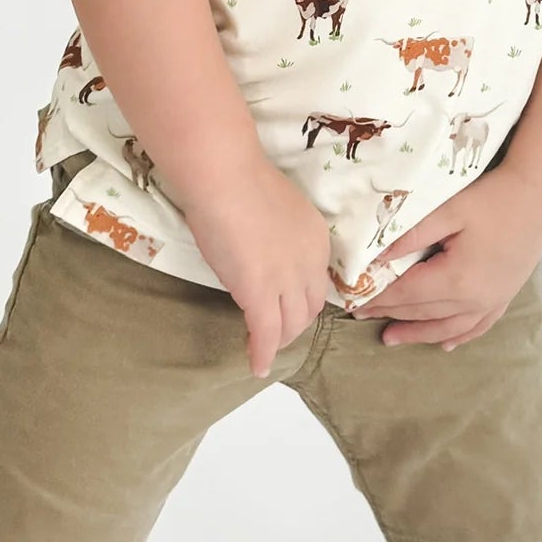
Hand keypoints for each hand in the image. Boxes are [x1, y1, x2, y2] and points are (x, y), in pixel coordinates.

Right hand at [182, 158, 334, 379]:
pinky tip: (256, 365)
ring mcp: (287, 281)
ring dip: (278, 341)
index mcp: (316, 238)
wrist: (225, 176)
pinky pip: (266, 335)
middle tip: (276, 332)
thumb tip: (262, 251)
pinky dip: (262, 354)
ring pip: (290, 325)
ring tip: (264, 349)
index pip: (316, 283)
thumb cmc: (240, 180)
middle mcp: (310, 262)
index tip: (286, 306)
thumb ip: (277, 235)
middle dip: (294, 325)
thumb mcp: (275, 209)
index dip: (301, 299)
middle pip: (308, 308)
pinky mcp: (261, 295)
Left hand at [352, 163, 541, 349]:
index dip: (377, 299)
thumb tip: (376, 257)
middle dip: (390, 315)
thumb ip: (411, 235)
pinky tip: (445, 344)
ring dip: (417, 334)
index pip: (406, 295)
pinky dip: (457, 336)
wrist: (540, 194)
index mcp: (456, 279)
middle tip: (360, 317)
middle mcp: (474, 299)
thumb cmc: (493, 197)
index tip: (352, 303)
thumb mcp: (448, 210)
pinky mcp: (504, 296)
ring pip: (447, 328)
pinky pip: (476, 326)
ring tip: (391, 338)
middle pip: (423, 313)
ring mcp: (492, 301)